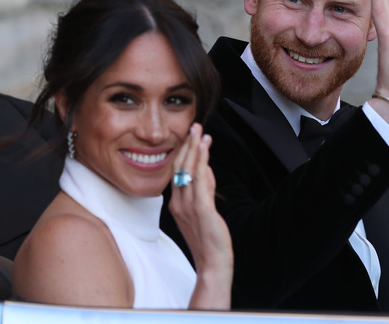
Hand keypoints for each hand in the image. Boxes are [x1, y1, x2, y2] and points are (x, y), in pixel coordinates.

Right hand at [169, 123, 232, 309]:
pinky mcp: (201, 209)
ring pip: (189, 170)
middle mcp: (178, 203)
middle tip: (194, 126)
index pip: (177, 172)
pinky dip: (201, 162)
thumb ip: (205, 189)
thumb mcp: (204, 210)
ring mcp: (188, 206)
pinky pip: (200, 181)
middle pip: (180, 167)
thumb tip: (207, 169)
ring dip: (195, 149)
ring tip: (200, 131)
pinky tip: (205, 149)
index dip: (183, 152)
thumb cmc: (209, 239)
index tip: (191, 136)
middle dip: (188, 145)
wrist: (212, 263)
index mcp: (176, 203)